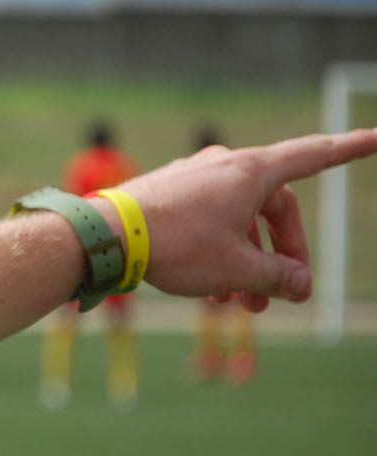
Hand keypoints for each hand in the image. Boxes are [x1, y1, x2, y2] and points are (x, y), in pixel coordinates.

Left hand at [119, 128, 376, 311]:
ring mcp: (194, 177)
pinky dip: (220, 252)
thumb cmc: (176, 245)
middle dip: (284, 253)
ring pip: (239, 220)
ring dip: (249, 261)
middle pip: (274, 207)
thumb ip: (277, 276)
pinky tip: (213, 293)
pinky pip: (209, 222)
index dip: (349, 149)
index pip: (313, 156)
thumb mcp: (237, 269)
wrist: (107, 235)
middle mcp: (224, 165)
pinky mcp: (170, 194)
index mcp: (251, 172)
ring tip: (245, 307)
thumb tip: (299, 284)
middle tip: (288, 295)